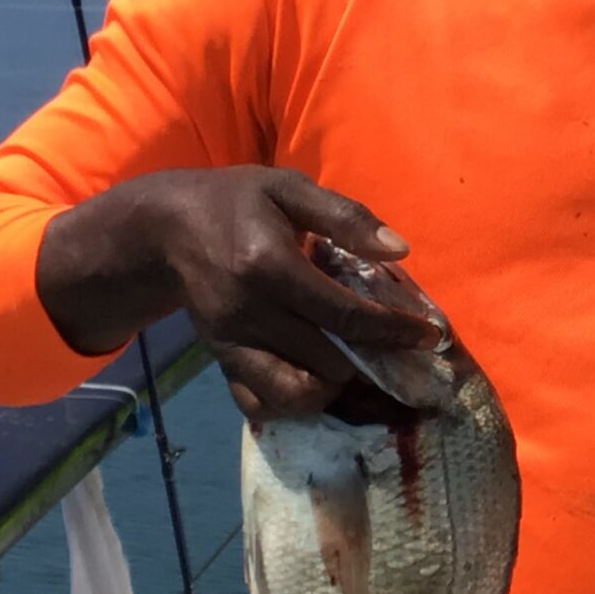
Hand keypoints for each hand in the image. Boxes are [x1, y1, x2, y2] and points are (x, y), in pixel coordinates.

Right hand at [37, 167, 440, 421]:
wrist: (167, 229)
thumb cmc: (237, 202)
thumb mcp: (288, 188)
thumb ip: (345, 216)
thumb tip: (401, 250)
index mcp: (269, 266)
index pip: (344, 315)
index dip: (394, 331)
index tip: (428, 334)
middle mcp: (249, 312)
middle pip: (328, 361)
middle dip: (373, 361)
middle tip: (399, 350)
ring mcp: (231, 344)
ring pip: (294, 395)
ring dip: (334, 386)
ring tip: (354, 363)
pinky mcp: (221, 361)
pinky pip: (259, 404)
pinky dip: (292, 401)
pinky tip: (314, 377)